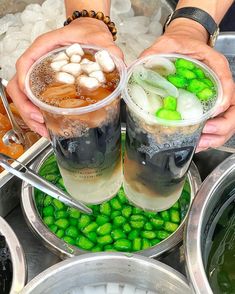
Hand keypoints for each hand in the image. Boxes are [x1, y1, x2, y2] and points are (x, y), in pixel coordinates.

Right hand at [6, 18, 122, 136]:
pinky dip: (37, 112)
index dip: (24, 83)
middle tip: (39, 121)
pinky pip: (34, 97)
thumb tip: (120, 69)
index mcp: (46, 47)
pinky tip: (47, 123)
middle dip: (26, 107)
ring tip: (43, 129)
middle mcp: (39, 60)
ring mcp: (41, 73)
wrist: (89, 32)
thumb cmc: (88, 33)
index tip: (31, 99)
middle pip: (20, 85)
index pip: (26, 63)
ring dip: (30, 114)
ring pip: (24, 95)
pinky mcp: (47, 82)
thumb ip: (110, 52)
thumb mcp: (100, 39)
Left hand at [140, 18, 233, 150]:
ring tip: (199, 144)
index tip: (213, 112)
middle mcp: (220, 82)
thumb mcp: (169, 42)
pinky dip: (210, 136)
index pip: (227, 83)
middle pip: (232, 109)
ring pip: (227, 120)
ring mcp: (216, 96)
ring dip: (216, 136)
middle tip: (203, 134)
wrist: (185, 43)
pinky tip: (197, 142)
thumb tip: (138, 68)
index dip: (224, 99)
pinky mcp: (208, 104)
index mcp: (215, 65)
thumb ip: (156, 51)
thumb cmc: (181, 43)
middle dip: (220, 126)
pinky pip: (216, 123)